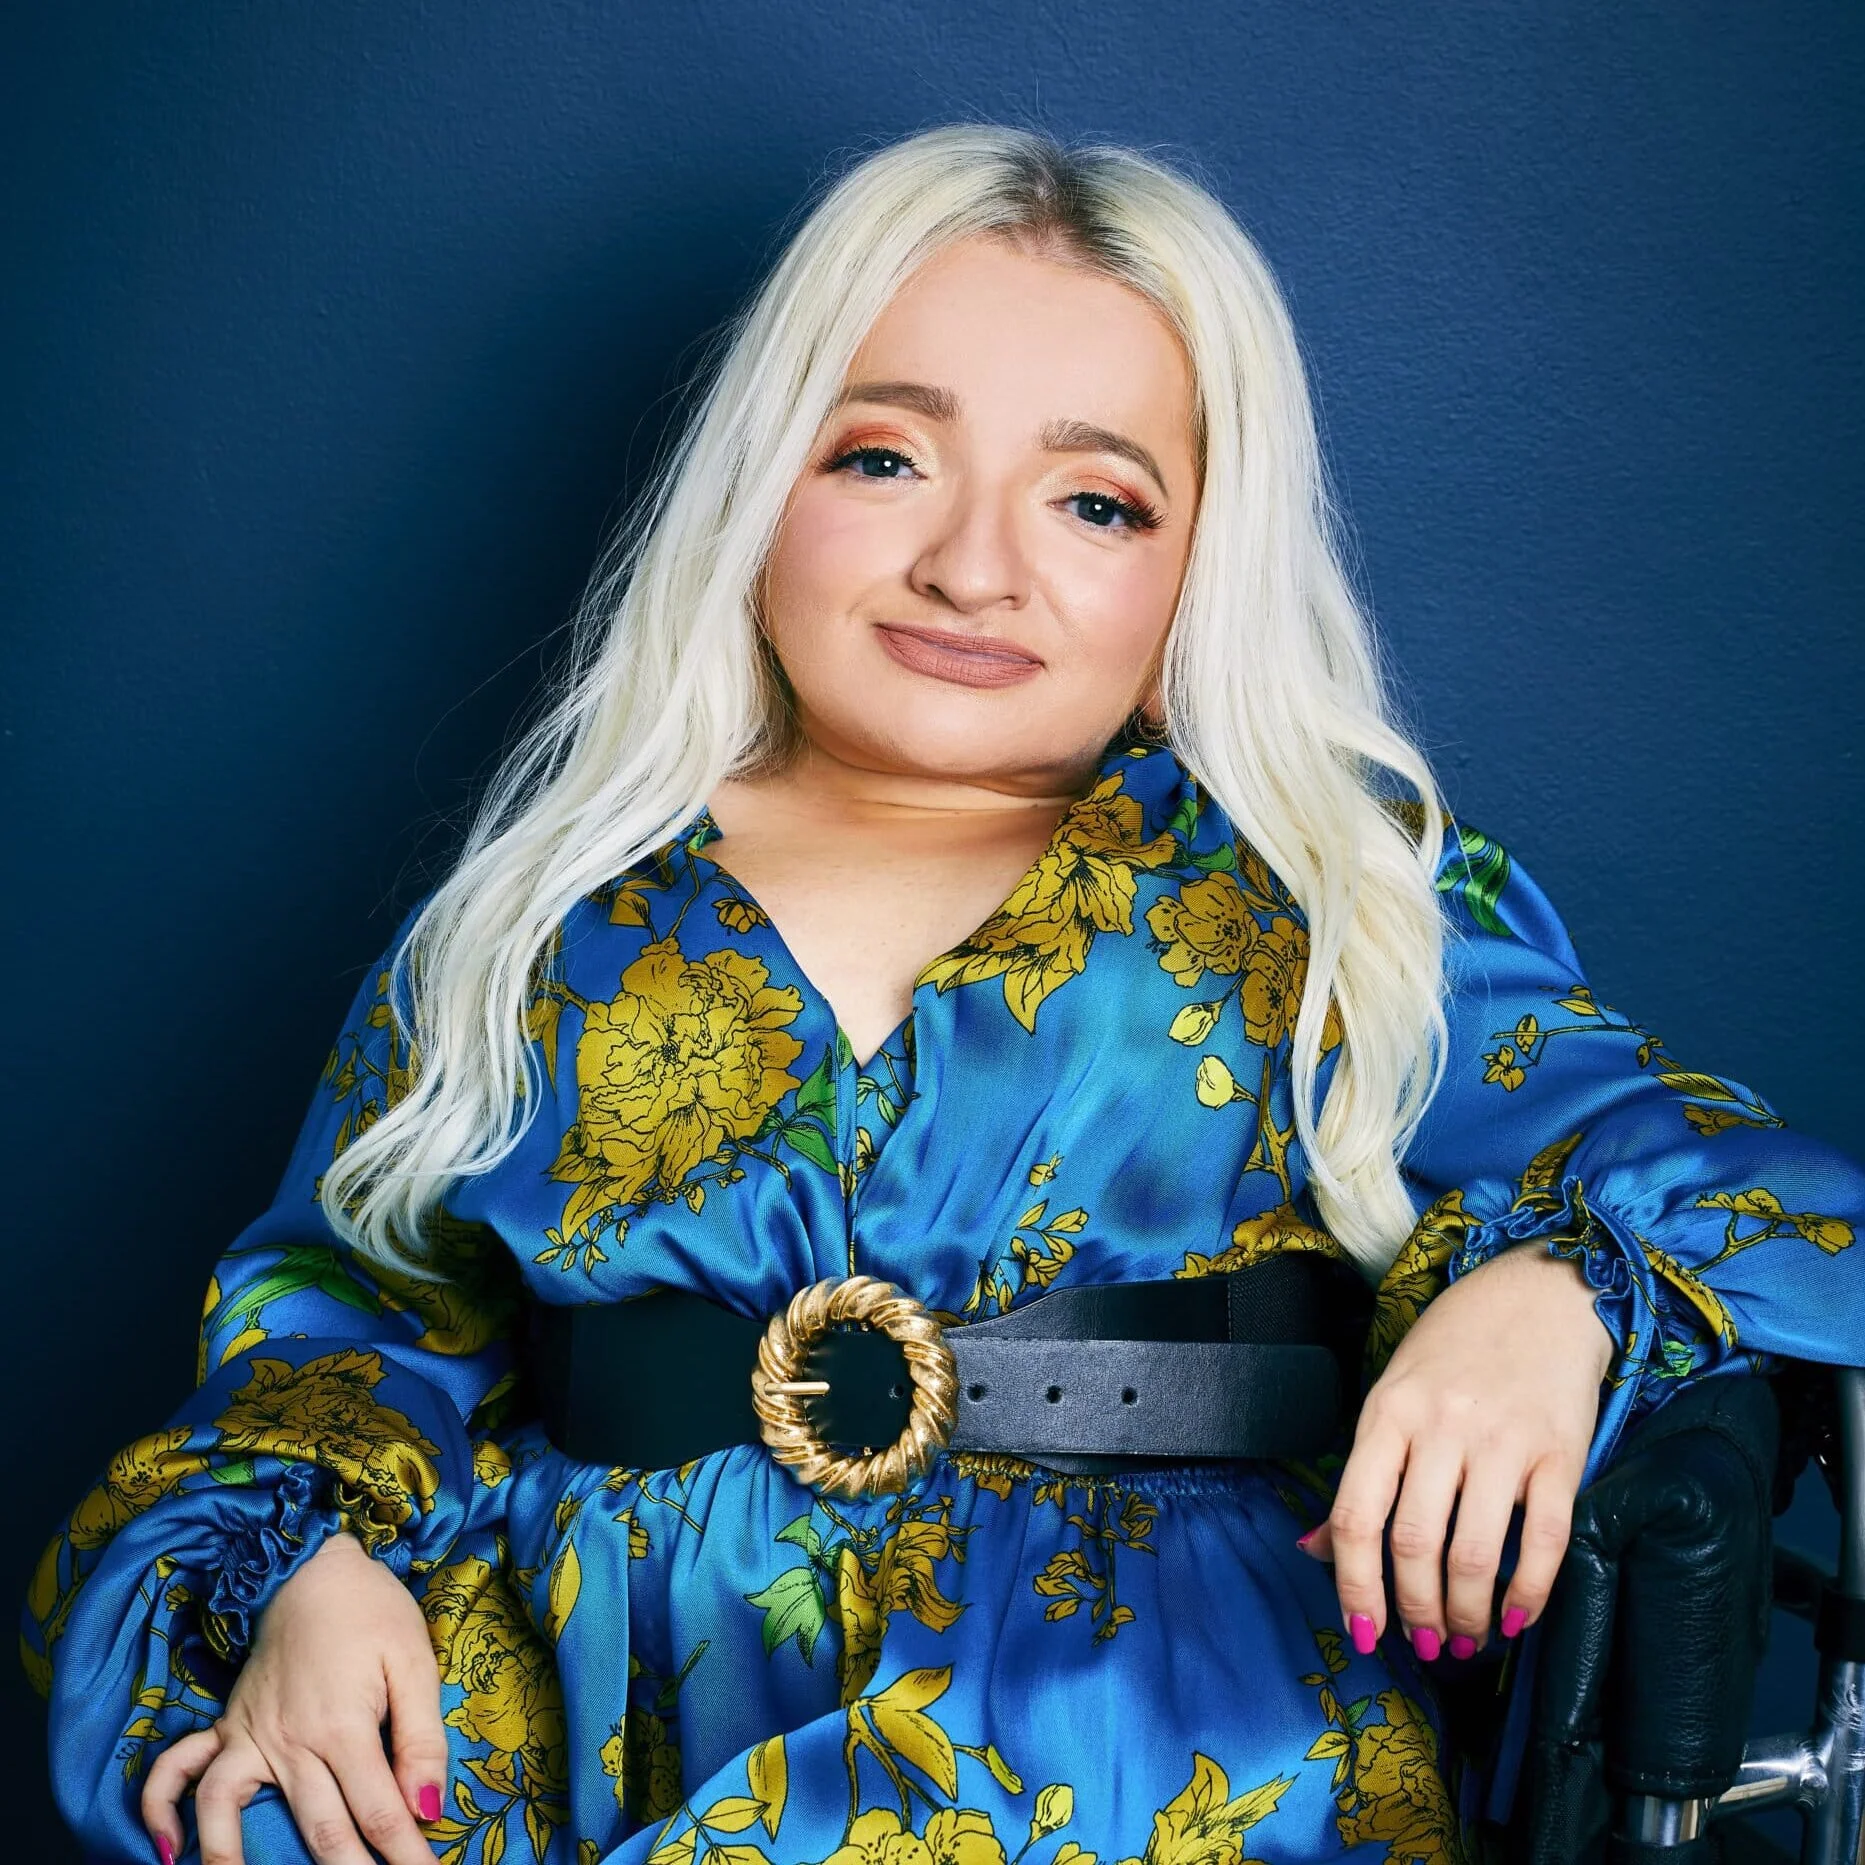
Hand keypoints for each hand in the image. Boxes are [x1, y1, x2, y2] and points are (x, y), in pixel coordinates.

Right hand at [141, 1528, 448, 1864]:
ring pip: (232, 1812)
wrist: (312, 1565)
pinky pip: (176, 1772)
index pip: (379, 1811)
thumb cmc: (372, 1611)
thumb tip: (426, 1807)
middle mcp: (289, 1741)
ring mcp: (249, 1735)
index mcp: (343, 1726)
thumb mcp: (414, 1662)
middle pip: (320, 1829)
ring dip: (235, 1858)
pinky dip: (162, 1810)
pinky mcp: (226, 1726)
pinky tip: (169, 1850)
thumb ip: (421, 1738)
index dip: (405, 1853)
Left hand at [1301, 1242, 1613, 1660]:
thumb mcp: (1392, 1397)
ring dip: (1466, 1613)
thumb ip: (1361, 1475)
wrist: (1539, 1295)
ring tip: (1466, 1638)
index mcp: (1387, 1414)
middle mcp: (1440, 1427)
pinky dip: (1529, 1593)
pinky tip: (1517, 1617)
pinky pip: (1544, 1540)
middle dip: (1415, 1611)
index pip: (1356, 1514)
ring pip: (1474, 1553)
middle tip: (1425, 1644)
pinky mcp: (1560, 1452)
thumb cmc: (1454, 1352)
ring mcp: (1501, 1440)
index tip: (1362, 1633)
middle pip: (1415, 1543)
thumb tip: (1314, 1550)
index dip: (1355, 1586)